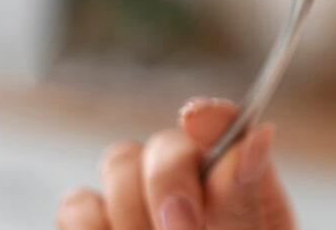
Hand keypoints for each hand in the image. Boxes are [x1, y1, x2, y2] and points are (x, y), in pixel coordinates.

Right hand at [55, 98, 293, 228]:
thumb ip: (246, 197)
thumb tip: (257, 137)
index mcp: (241, 183)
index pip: (226, 125)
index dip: (213, 117)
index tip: (197, 119)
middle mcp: (190, 183)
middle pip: (163, 143)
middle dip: (168, 180)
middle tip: (183, 228)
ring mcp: (138, 204)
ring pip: (119, 163)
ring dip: (132, 212)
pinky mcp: (95, 227)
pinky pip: (77, 206)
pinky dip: (92, 226)